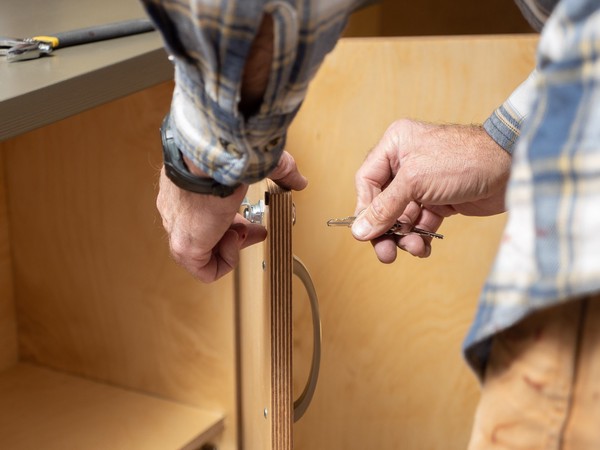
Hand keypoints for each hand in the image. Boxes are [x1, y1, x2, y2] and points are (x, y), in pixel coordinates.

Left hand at [157, 151, 306, 281]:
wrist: (208, 156)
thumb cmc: (225, 154)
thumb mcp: (257, 163)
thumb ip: (280, 172)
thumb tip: (298, 181)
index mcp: (189, 186)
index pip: (207, 212)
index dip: (234, 220)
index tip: (251, 223)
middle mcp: (178, 208)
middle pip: (206, 234)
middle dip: (236, 235)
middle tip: (256, 232)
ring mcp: (178, 228)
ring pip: (204, 254)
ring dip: (232, 246)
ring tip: (244, 232)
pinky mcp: (183, 246)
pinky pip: (205, 271)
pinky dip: (226, 261)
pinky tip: (235, 239)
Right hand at [352, 119, 510, 262]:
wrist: (511, 168)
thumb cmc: (462, 160)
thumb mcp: (414, 182)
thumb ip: (384, 208)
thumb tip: (359, 231)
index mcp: (394, 146)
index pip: (367, 181)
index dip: (365, 209)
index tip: (367, 232)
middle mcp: (406, 162)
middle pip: (383, 203)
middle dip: (385, 230)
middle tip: (386, 253)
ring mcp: (423, 183)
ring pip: (402, 217)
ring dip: (405, 236)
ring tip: (414, 248)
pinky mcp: (440, 200)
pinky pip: (421, 223)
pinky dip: (420, 237)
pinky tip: (424, 247)